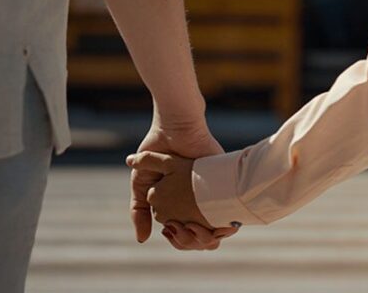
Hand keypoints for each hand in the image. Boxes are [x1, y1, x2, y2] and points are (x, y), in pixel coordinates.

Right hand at [130, 105, 223, 242]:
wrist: (174, 127)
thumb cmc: (157, 150)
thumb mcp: (142, 184)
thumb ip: (139, 211)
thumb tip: (142, 239)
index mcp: (181, 200)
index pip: (184, 230)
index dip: (179, 236)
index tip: (171, 231)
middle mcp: (199, 197)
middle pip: (201, 231)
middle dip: (192, 237)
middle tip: (182, 228)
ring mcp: (212, 190)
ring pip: (217, 226)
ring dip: (205, 232)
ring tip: (191, 223)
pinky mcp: (224, 180)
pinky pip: (229, 209)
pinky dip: (220, 221)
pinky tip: (208, 218)